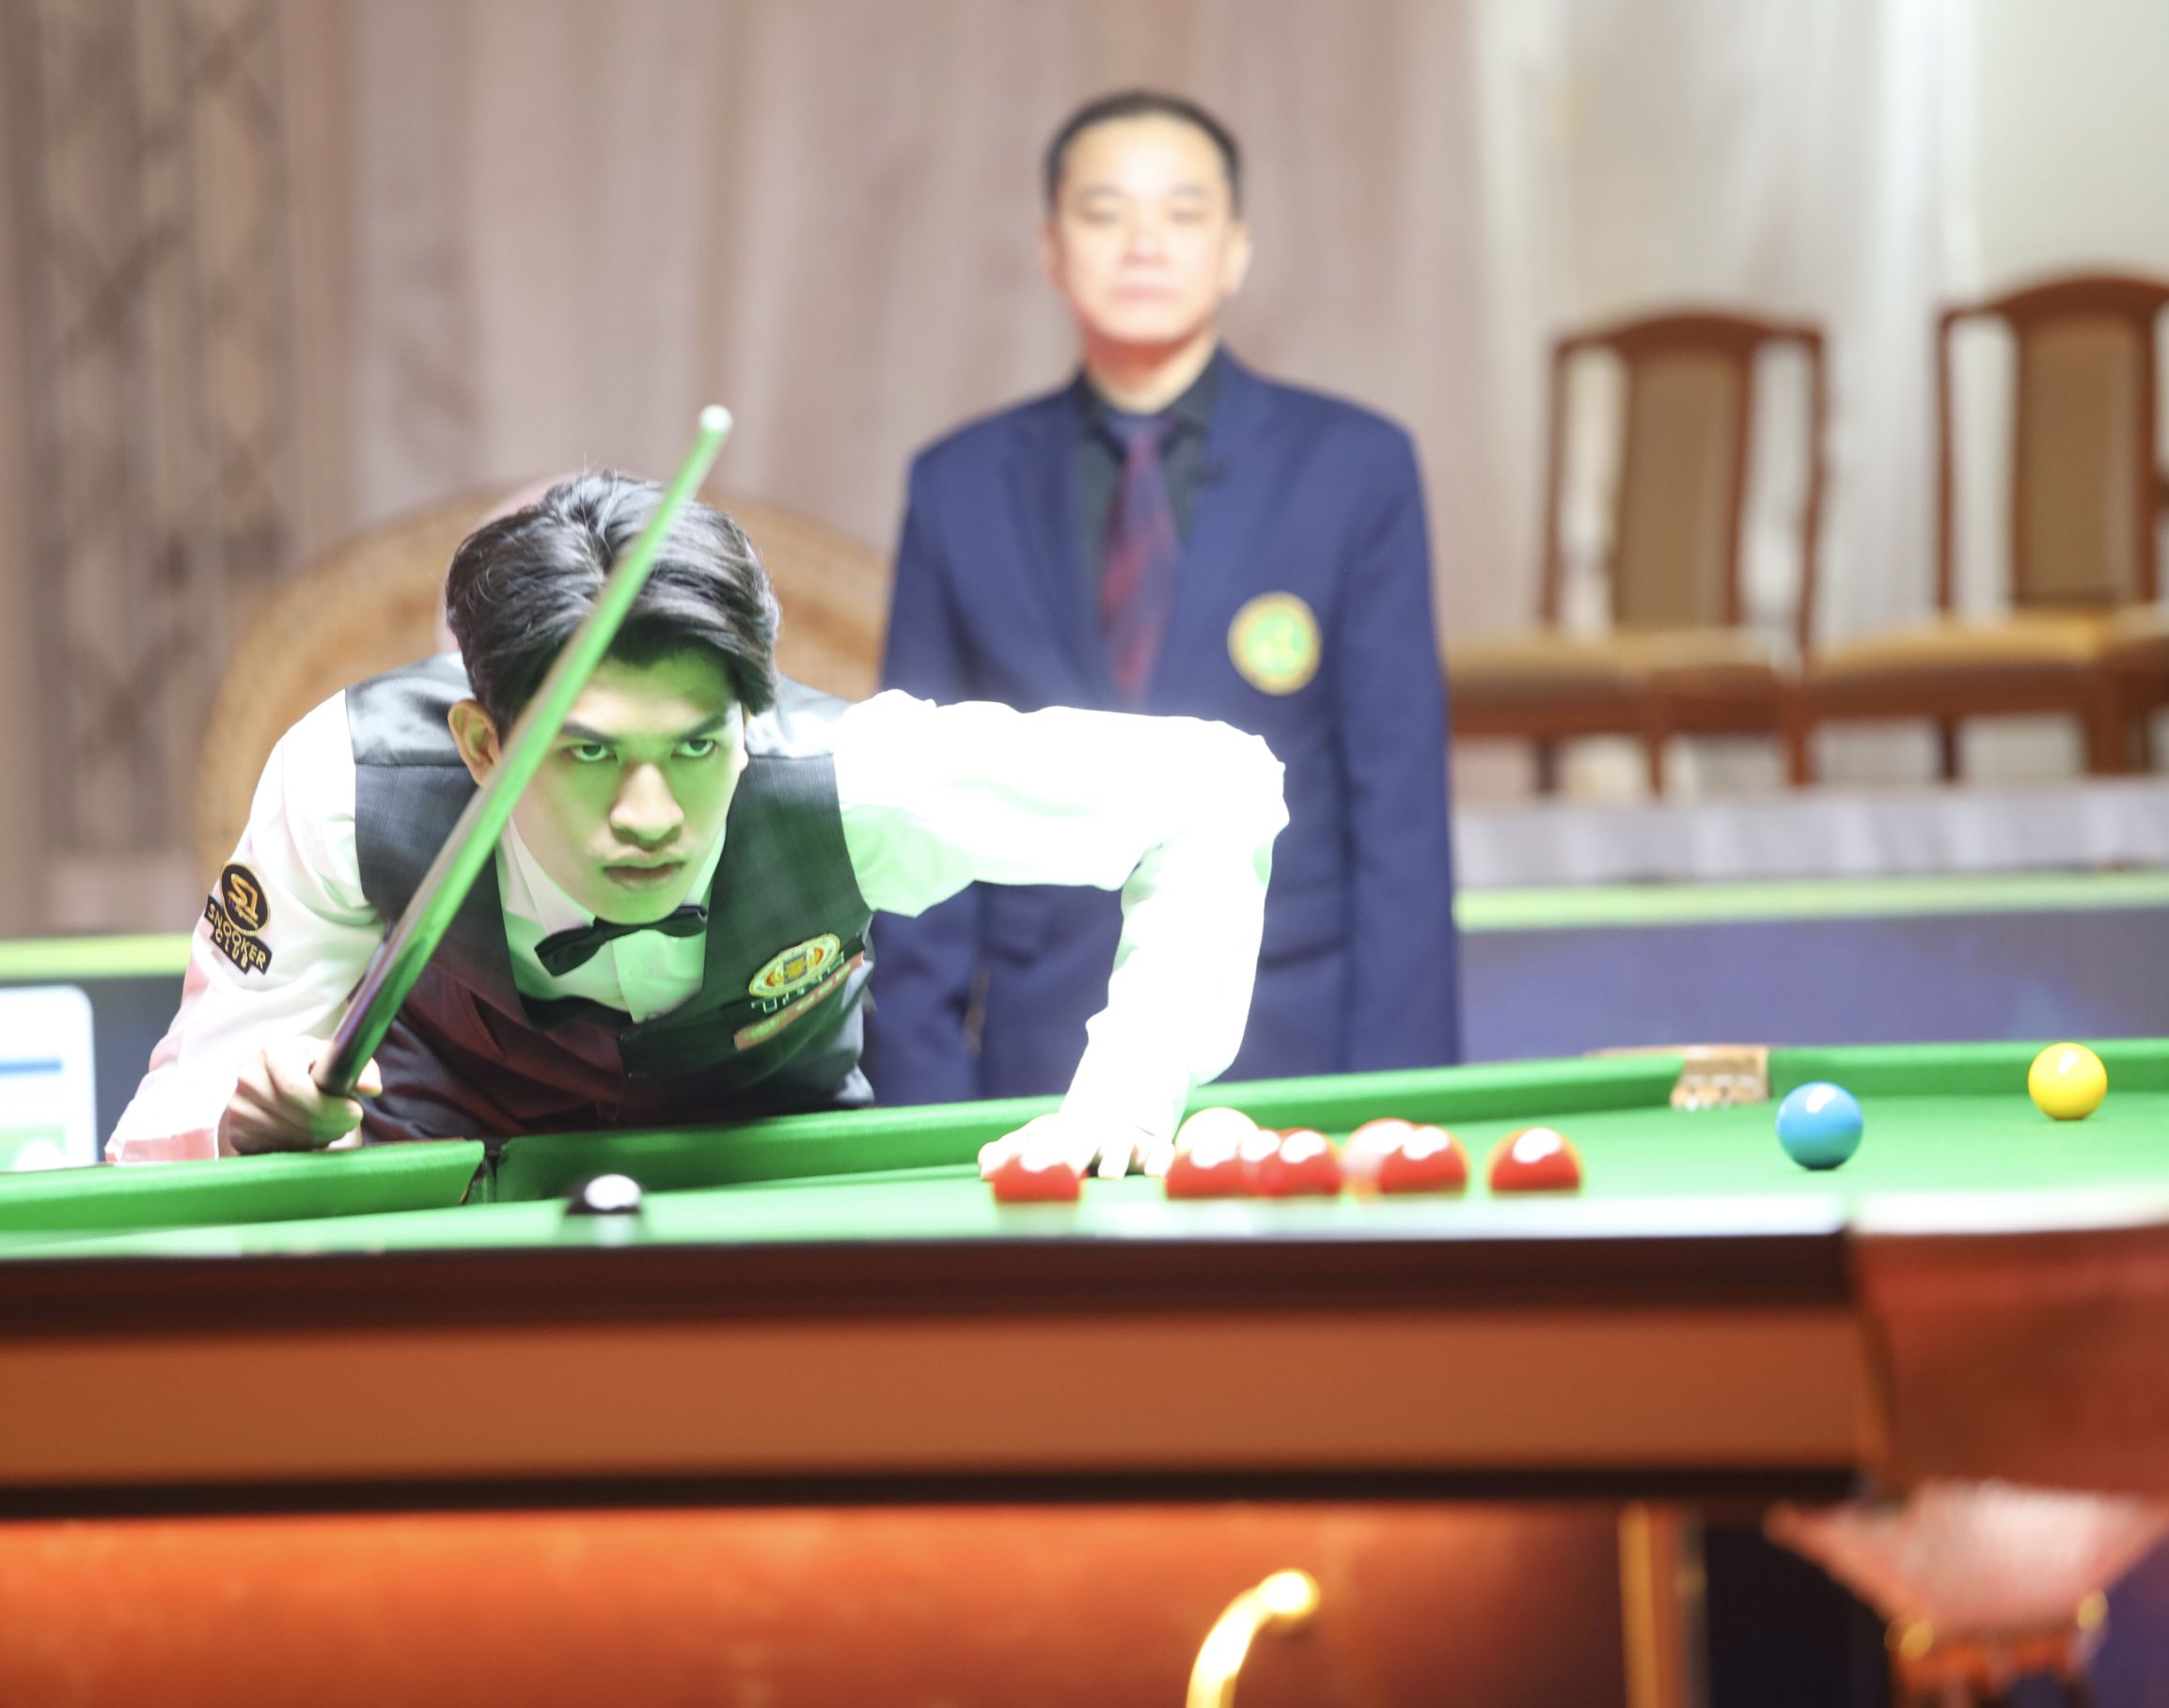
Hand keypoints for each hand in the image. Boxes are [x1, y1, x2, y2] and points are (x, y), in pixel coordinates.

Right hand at [217, 1036, 381, 1155]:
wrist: (270, 1082)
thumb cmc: (311, 1067)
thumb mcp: (335, 1058)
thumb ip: (361, 1069)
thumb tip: (370, 1088)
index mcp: (273, 1053)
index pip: (296, 1088)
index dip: (330, 1107)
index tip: (355, 1111)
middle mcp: (249, 1078)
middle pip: (298, 1117)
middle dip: (333, 1125)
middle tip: (348, 1122)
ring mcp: (238, 1107)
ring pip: (291, 1137)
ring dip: (320, 1138)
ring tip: (328, 1125)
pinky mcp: (236, 1133)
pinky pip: (276, 1151)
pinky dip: (300, 1149)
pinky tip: (307, 1135)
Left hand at [978, 1111, 1173, 1182]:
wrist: (1134, 1085)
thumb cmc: (1083, 1128)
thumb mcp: (1049, 1133)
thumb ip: (1015, 1149)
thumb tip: (984, 1162)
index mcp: (1061, 1133)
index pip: (1035, 1146)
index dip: (1015, 1159)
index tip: (993, 1172)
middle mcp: (1091, 1135)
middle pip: (1075, 1147)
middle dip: (1063, 1161)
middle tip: (1052, 1175)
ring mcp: (1124, 1140)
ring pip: (1119, 1150)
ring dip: (1113, 1161)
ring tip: (1109, 1175)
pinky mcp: (1155, 1147)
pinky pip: (1160, 1154)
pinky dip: (1160, 1162)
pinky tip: (1157, 1174)